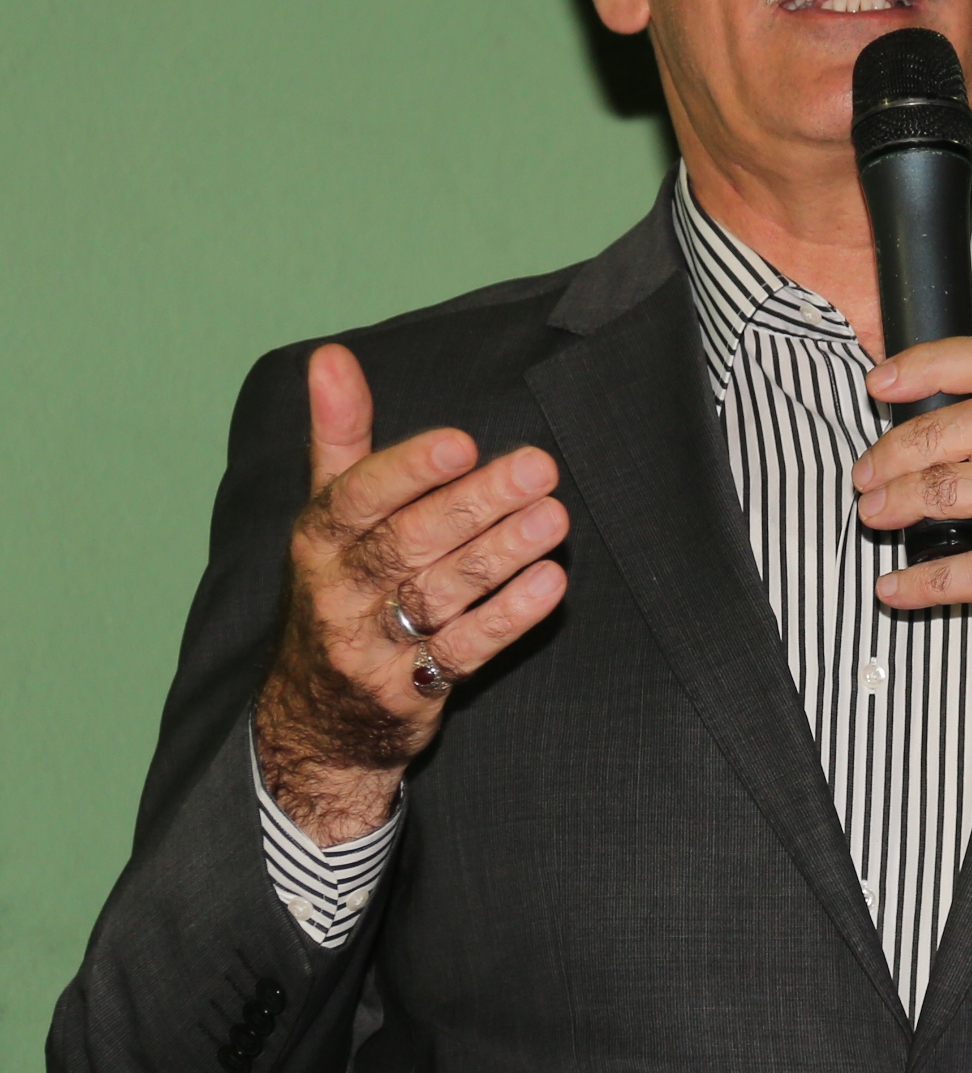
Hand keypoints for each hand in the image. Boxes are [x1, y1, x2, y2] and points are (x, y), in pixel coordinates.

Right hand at [253, 345, 569, 842]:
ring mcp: (371, 645)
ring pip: (440, 594)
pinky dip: (508, 617)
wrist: (316, 716)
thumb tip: (331, 356)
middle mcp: (337, 590)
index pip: (357, 497)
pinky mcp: (410, 691)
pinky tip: (550, 584)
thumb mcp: (327, 514)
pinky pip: (463, 652)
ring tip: (553, 517)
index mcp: (317, 538)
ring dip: (501, 554)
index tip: (462, 441)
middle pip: (409, 542)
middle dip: (475, 503)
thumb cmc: (338, 588)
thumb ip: (340, 436)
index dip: (408, 470)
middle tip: (538, 467)